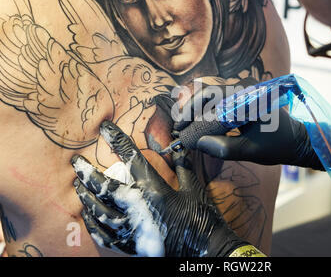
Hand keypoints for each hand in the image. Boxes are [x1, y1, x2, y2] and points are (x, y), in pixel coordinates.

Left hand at [71, 121, 249, 256]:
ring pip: (98, 210)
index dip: (117, 140)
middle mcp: (138, 208)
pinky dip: (92, 223)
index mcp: (154, 190)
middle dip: (86, 172)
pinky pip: (102, 234)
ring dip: (85, 196)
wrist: (205, 250)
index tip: (104, 128)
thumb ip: (183, 165)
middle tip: (76, 163)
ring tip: (78, 186)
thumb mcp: (194, 187)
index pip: (131, 158)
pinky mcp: (130, 246)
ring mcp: (131, 229)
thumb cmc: (201, 216)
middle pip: (103, 186)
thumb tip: (178, 146)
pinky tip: (87, 214)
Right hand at [174, 80, 323, 169]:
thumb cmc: (278, 146)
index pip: (211, 98)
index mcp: (248, 98)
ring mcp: (244, 94)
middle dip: (190, 109)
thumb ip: (224, 148)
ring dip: (196, 110)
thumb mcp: (251, 151)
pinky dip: (206, 112)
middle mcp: (244, 90)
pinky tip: (198, 124)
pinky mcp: (243, 100)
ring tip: (184, 127)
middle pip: (208, 93)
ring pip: (212, 96)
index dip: (192, 113)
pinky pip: (220, 102)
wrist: (298, 141)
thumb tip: (198, 143)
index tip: (181, 130)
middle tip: (179, 128)